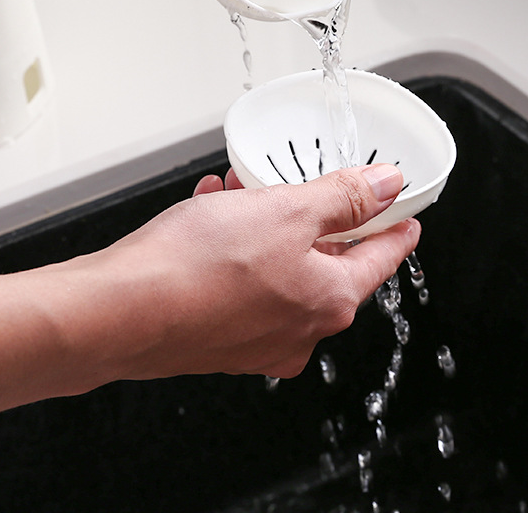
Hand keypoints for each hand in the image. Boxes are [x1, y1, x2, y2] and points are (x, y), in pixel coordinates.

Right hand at [99, 164, 419, 380]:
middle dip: (311, 218)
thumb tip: (386, 187)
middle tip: (304, 188)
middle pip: (323, 264)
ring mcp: (254, 340)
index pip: (379, 261)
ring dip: (263, 226)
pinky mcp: (216, 338)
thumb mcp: (285, 212)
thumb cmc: (197, 267)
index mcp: (327, 302)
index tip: (406, 221)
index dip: (395, 232)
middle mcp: (296, 331)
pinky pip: (239, 283)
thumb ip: (342, 199)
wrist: (121, 310)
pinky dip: (232, 248)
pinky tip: (209, 216)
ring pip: (275, 269)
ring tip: (238, 192)